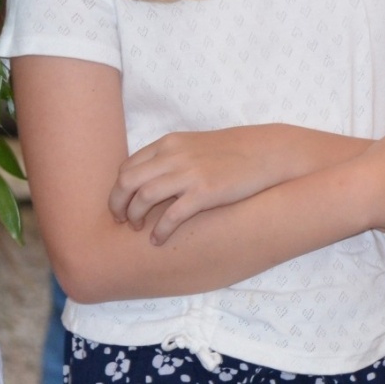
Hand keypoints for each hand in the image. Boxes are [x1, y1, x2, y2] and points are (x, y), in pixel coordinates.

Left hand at [110, 127, 300, 244]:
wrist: (265, 153)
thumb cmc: (230, 153)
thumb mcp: (194, 146)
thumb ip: (170, 159)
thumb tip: (148, 180)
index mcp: (169, 144)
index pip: (128, 167)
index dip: (118, 190)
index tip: (121, 206)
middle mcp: (174, 156)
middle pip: (128, 181)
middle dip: (118, 205)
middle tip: (123, 221)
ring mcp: (189, 173)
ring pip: (144, 196)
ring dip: (135, 217)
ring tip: (139, 230)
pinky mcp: (206, 192)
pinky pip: (172, 215)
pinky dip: (160, 230)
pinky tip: (158, 240)